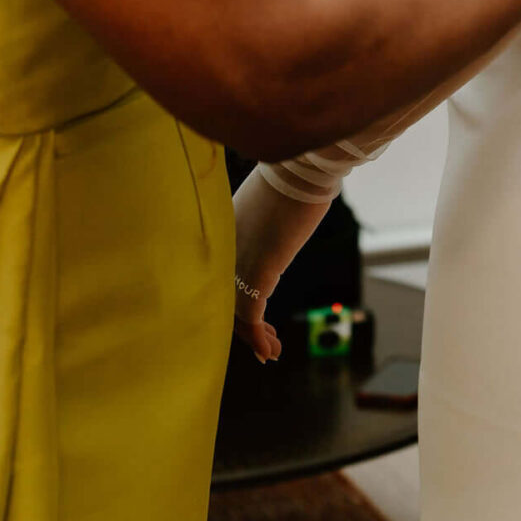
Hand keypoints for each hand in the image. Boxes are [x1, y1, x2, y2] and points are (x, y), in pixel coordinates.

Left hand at [229, 165, 331, 362]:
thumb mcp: (273, 198)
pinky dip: (258, 338)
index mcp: (223, 231)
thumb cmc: (294, 176)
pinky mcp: (256, 274)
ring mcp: (237, 263)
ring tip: (271, 352)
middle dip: (242, 326)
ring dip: (254, 337)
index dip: (232, 301)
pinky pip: (250, 317)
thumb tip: (285, 216)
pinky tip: (271, 351)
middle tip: (263, 343)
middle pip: (223, 298)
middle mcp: (224, 251)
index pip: (221, 276)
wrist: (300, 169)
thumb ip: (268, 216)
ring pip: (235, 312)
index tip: (252, 316)